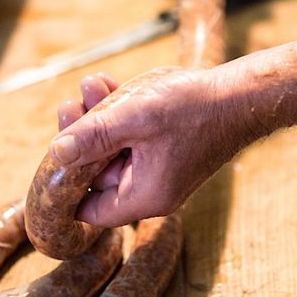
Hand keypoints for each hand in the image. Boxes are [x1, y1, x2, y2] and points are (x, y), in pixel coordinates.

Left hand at [50, 68, 254, 227]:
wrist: (244, 96)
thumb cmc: (195, 107)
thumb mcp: (135, 117)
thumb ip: (93, 136)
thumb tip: (55, 153)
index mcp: (143, 196)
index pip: (87, 210)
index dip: (64, 187)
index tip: (51, 156)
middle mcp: (151, 192)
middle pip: (96, 174)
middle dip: (81, 137)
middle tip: (71, 105)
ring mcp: (159, 173)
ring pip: (112, 151)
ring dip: (98, 119)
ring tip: (91, 85)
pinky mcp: (165, 153)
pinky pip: (131, 141)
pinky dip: (118, 117)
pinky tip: (109, 86)